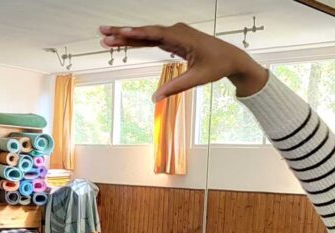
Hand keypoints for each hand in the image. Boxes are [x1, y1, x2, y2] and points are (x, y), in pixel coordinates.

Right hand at [99, 23, 268, 99]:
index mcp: (182, 36)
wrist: (231, 58)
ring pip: (146, 35)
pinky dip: (137, 40)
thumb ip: (175, 88)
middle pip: (145, 32)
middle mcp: (176, 31)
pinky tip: (123, 41)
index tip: (120, 32)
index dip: (136, 33)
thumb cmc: (217, 66)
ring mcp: (174, 33)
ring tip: (106, 37)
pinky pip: (151, 39)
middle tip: (102, 33)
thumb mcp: (197, 78)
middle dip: (123, 33)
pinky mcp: (173, 39)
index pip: (154, 34)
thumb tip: (155, 99)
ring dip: (126, 36)